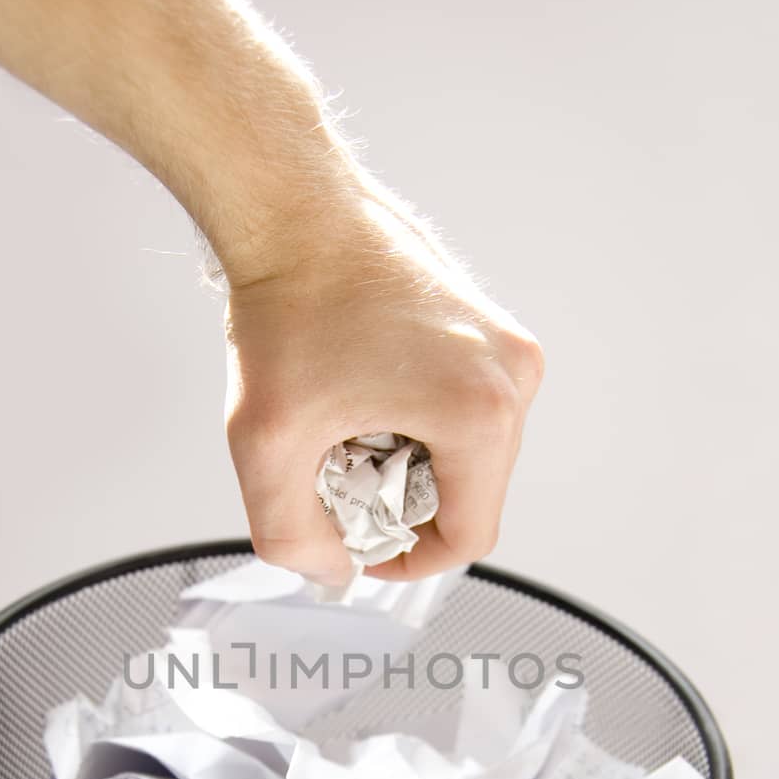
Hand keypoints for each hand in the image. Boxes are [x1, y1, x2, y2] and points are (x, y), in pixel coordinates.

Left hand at [223, 180, 544, 585]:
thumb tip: (332, 567)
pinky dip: (417, 423)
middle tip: (338, 474)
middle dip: (403, 504)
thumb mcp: (265, 446)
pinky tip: (365, 397)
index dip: (408, 560)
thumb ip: (291, 536)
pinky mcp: (490, 330)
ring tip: (347, 428)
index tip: (357, 543)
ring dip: (410, 462)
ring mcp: (508, 350)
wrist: (293, 211)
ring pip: (469, 456)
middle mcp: (513, 378)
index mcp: (480, 413)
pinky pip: (465, 411)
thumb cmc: (288, 306)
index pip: (469, 537)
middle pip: (471, 496)